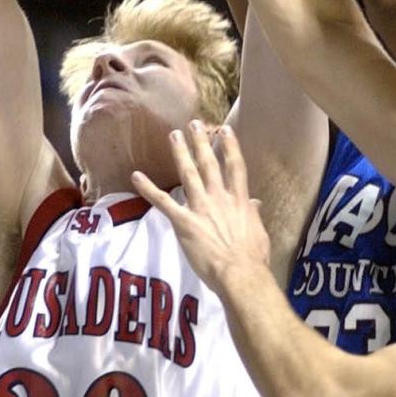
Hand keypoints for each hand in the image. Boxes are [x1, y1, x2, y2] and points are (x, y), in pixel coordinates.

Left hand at [132, 122, 269, 291]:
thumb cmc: (253, 257)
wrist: (240, 273)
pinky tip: (136, 176)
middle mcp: (220, 197)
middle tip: (194, 123)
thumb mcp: (259, 232)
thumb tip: (255, 203)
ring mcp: (201, 207)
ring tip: (173, 135)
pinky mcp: (184, 222)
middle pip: (209, 164)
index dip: (230, 147)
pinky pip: (163, 202)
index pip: (235, 166)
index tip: (225, 130)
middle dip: (201, 142)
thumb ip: (253, 214)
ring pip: (188, 174)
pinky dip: (148, 188)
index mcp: (239, 199)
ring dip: (180, 153)